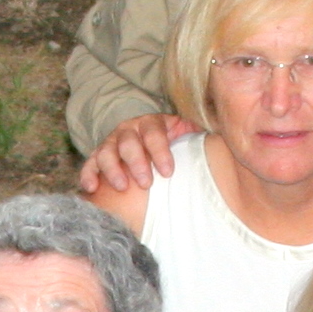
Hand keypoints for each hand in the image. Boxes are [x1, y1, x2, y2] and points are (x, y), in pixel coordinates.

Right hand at [74, 112, 194, 194]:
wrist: (149, 144)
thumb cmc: (173, 146)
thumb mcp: (186, 135)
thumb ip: (199, 134)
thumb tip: (223, 133)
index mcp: (151, 123)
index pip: (153, 132)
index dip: (160, 151)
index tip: (168, 172)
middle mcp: (128, 130)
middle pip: (128, 142)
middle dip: (137, 162)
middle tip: (146, 183)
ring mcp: (111, 143)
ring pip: (107, 152)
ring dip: (113, 169)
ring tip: (122, 187)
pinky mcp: (97, 157)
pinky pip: (89, 165)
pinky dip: (89, 175)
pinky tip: (91, 189)